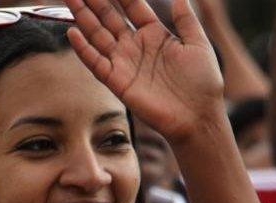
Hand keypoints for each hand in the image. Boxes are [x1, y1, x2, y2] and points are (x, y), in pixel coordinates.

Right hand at [63, 0, 225, 144]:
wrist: (197, 117)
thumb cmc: (202, 84)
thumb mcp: (198, 44)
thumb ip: (186, 19)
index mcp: (155, 35)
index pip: (132, 6)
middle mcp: (135, 47)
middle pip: (109, 17)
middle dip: (94, 0)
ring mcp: (124, 63)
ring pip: (97, 35)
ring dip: (82, 16)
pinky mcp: (117, 82)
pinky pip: (96, 63)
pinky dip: (83, 49)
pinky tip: (72, 32)